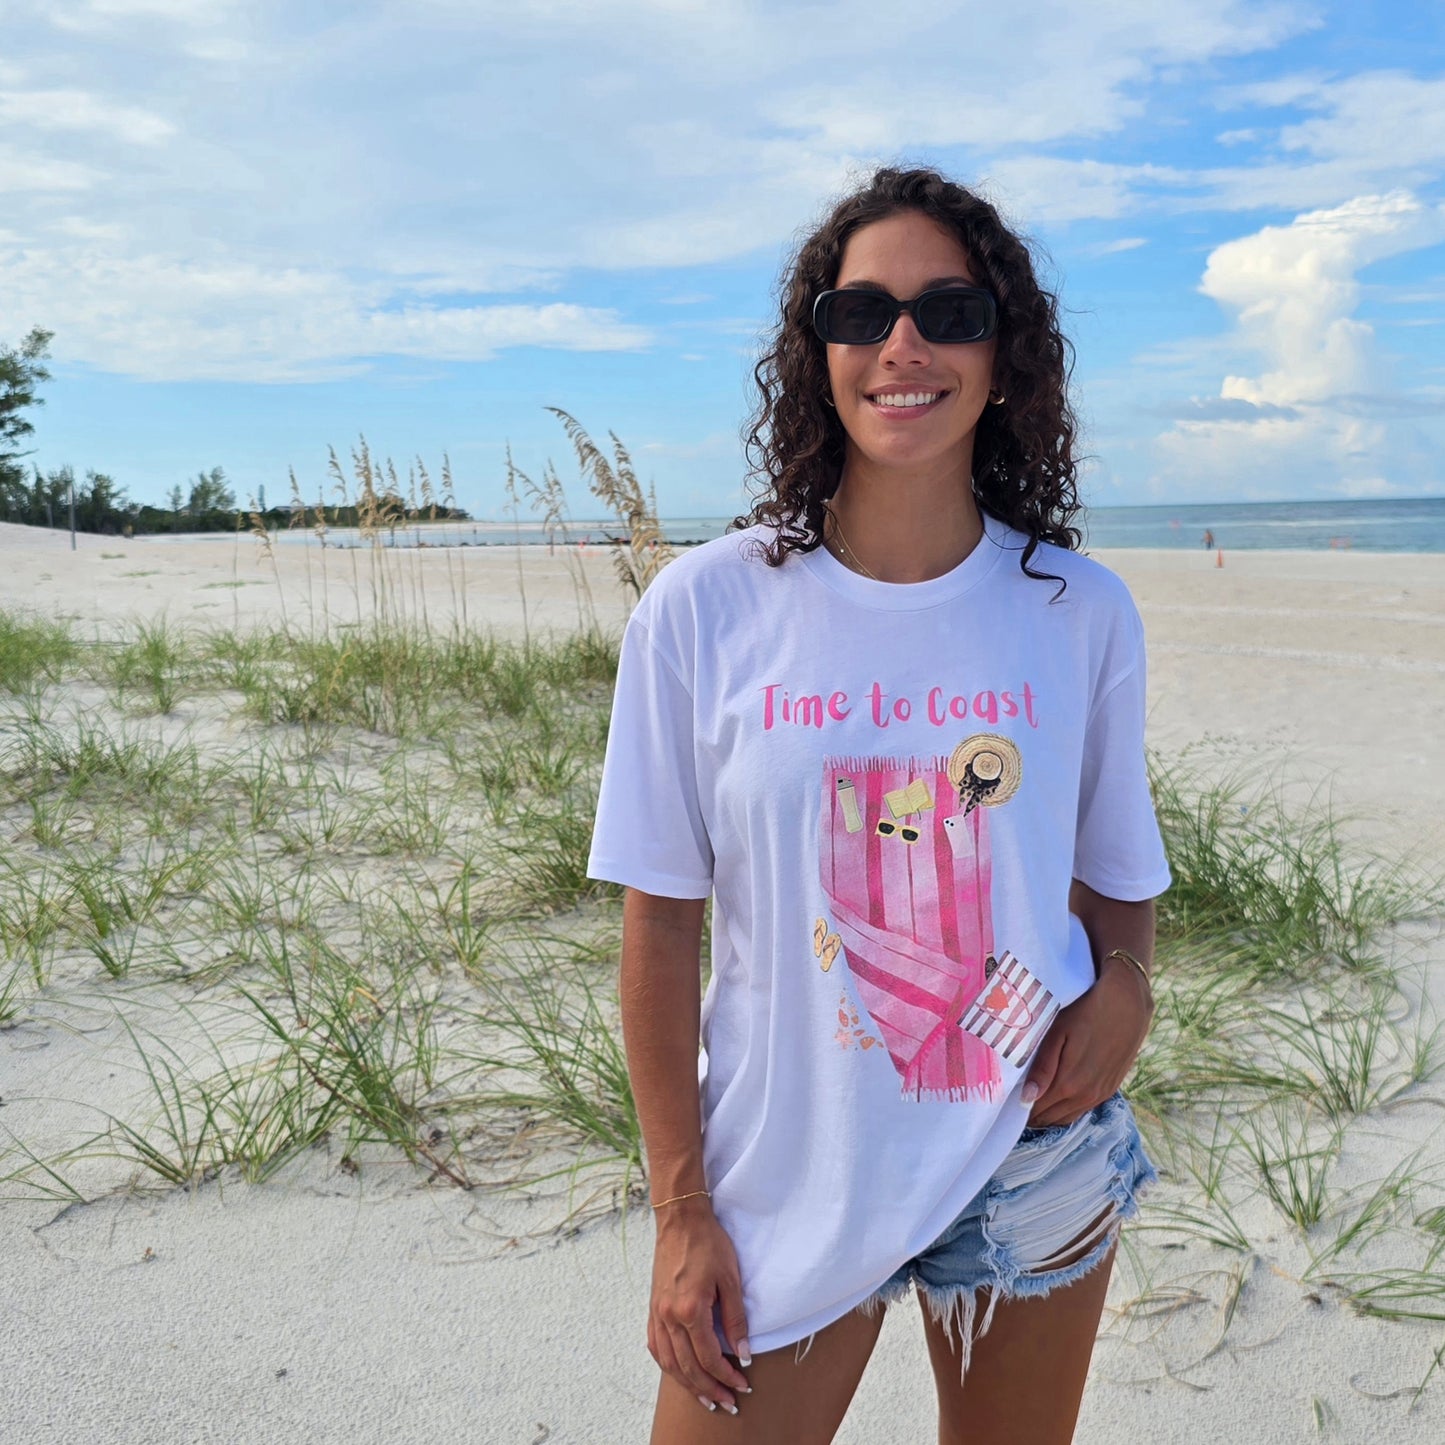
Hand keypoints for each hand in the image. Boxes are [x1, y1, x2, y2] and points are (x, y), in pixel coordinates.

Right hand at [648, 1198, 752, 1415]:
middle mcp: (669, 1316)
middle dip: (709, 1389)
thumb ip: (736, 1319)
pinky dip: (668, 1365)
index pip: (709, 1357)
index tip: (743, 1385)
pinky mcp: (653, 1307)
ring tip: (706, 1398)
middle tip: (728, 1403)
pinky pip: (656, 1346)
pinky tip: (679, 1372)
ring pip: (669, 1363)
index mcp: (690, 1309)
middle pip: (688, 1367)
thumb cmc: (708, 1243)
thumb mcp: (730, 1279)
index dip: (727, 1376)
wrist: (680, 1219)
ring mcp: (657, 1313)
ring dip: (688, 1384)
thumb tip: (743, 1354)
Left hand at [1022, 955, 1152, 1128]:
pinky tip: (1055, 1096)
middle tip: (1013, 1098)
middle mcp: (1086, 1096)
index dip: (1018, 1107)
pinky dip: (1066, 1109)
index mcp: (1069, 1083)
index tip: (1004, 1098)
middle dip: (1030, 1112)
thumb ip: (1043, 1067)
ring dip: (1048, 1113)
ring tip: (1031, 1099)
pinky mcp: (1109, 1090)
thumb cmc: (1085, 1011)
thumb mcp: (1058, 1033)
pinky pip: (1082, 1110)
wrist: (1126, 1004)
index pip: (1036, 1109)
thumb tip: (1026, 1098)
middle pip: (1050, 1117)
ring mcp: (1100, 1095)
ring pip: (1066, 1117)